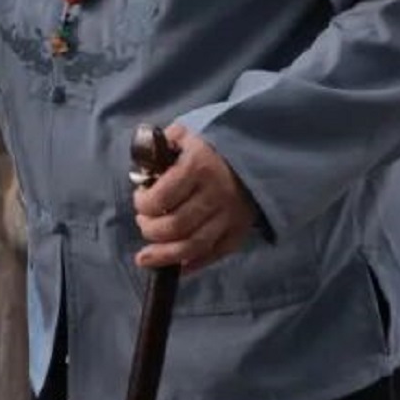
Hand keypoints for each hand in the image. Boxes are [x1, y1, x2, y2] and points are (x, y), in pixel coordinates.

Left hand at [133, 123, 255, 275]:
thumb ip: (159, 148)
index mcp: (199, 166)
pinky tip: (175, 265)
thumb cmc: (211, 144)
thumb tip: (140, 170)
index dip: (143, 205)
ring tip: (146, 256)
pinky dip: (192, 263)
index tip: (140, 199)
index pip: (162, 198)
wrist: (260, 151)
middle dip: (150, 230)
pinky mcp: (240, 230)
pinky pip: (214, 254)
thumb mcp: (184, 134)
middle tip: (144, 221)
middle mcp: (216, 193)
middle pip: (175, 227)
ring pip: (193, 247)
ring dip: (164, 255)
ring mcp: (231, 215)